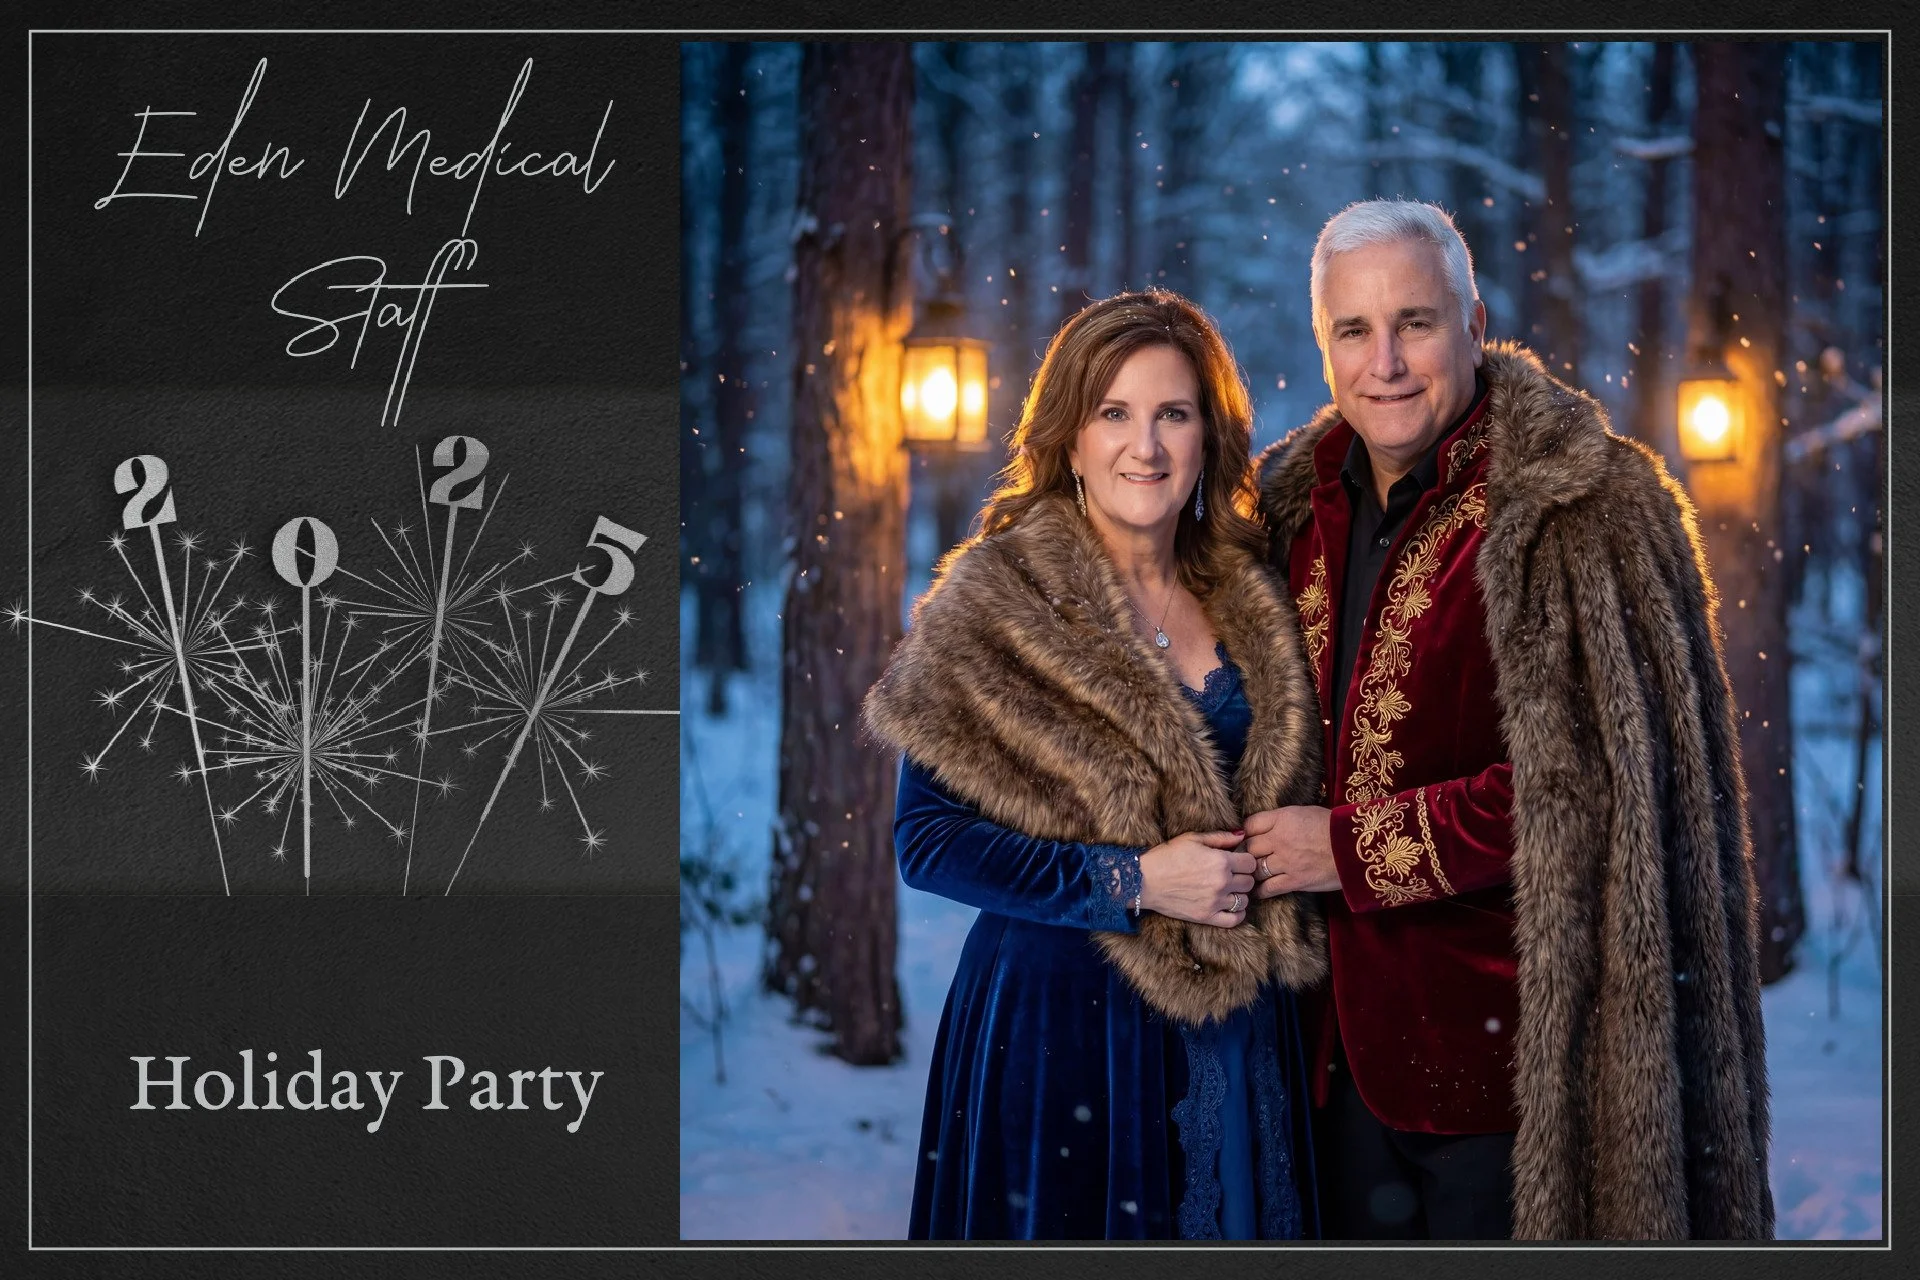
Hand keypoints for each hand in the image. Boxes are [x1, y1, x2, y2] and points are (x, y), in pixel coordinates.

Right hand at [1138, 830, 1254, 927]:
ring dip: (1239, 894)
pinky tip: (1229, 906)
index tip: (1236, 861)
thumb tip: (1242, 836)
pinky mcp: (1206, 916)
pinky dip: (1237, 914)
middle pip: (1249, 882)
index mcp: (1220, 861)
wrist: (1144, 880)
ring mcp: (1214, 901)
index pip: (1250, 863)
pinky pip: (1234, 920)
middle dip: (1243, 876)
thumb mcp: (1192, 839)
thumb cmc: (1166, 856)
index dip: (1245, 861)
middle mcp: (1221, 882)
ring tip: (1228, 889)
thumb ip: (1220, 838)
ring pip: (1244, 900)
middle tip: (1231, 874)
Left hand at [1242, 806, 1339, 896]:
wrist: (1356, 848)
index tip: (1248, 837)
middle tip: (1247, 857)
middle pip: (1249, 847)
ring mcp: (1286, 862)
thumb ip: (1284, 819)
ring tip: (1252, 874)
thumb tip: (1271, 825)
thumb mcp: (1306, 812)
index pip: (1250, 824)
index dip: (1247, 831)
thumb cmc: (1335, 827)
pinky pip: (1268, 888)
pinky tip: (1259, 891)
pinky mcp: (1295, 881)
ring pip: (1256, 868)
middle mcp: (1279, 840)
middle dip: (1247, 852)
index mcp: (1282, 819)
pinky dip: (1261, 891)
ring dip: (1253, 872)